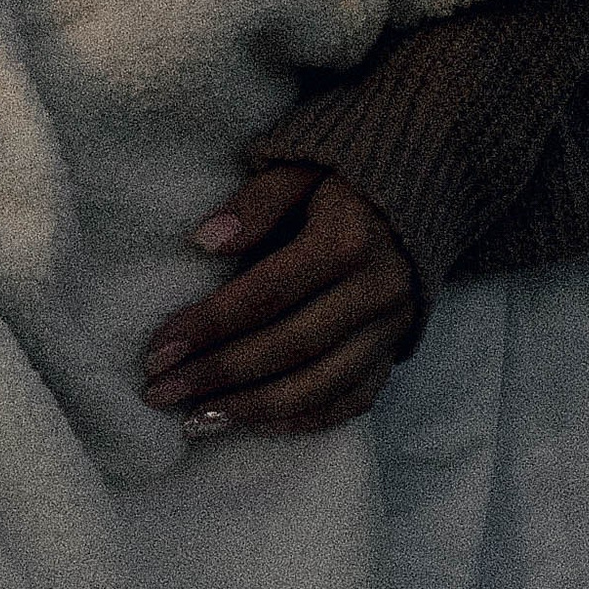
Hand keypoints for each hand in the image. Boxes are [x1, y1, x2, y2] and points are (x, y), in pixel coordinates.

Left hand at [141, 165, 416, 434]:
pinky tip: (255, 424)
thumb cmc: (347, 167)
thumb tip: (203, 242)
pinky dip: (305, 419)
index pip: (265, 294)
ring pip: (320, 384)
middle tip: (159, 393)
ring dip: (254, 409)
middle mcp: (376, 291)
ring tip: (194, 421)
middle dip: (218, 376)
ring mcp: (392, 326)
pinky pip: (355, 399)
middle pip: (289, 347)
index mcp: (348, 240)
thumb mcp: (301, 163)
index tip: (156, 351)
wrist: (432, 175)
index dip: (207, 326)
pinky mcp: (398, 348)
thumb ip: (256, 201)